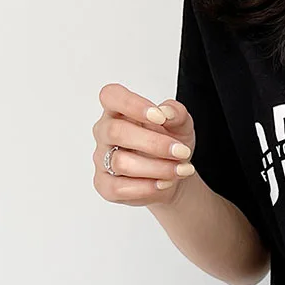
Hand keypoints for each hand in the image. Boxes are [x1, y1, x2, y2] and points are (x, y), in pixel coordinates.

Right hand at [92, 83, 197, 206]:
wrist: (174, 176)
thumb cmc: (171, 145)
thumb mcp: (182, 126)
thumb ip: (177, 113)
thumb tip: (167, 112)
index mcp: (118, 111)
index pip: (111, 96)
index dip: (133, 105)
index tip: (159, 117)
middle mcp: (105, 132)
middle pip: (116, 132)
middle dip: (154, 144)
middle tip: (181, 152)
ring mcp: (102, 159)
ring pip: (121, 163)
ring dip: (157, 168)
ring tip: (181, 170)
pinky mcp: (104, 184)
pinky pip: (118, 187)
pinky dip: (146, 187)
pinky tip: (164, 183)